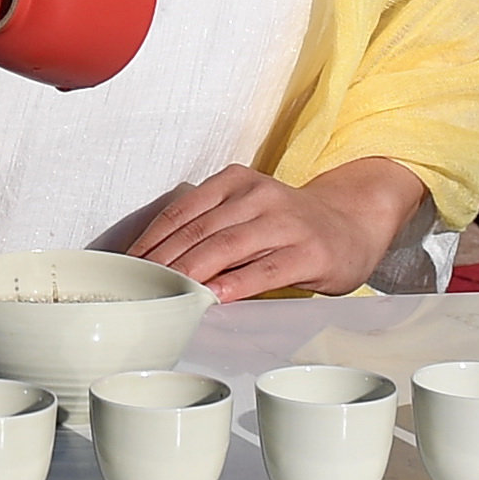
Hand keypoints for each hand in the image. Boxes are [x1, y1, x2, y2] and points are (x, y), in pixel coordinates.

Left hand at [122, 158, 431, 300]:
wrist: (353, 223)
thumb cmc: (288, 226)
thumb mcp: (245, 210)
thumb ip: (208, 226)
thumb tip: (152, 263)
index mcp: (235, 181)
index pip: (181, 212)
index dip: (149, 242)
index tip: (125, 268)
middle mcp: (258, 196)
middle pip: (198, 232)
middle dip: (161, 263)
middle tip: (137, 289)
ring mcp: (285, 223)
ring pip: (226, 249)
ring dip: (191, 274)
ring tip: (166, 295)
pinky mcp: (308, 253)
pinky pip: (265, 270)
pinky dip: (236, 284)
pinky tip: (215, 298)